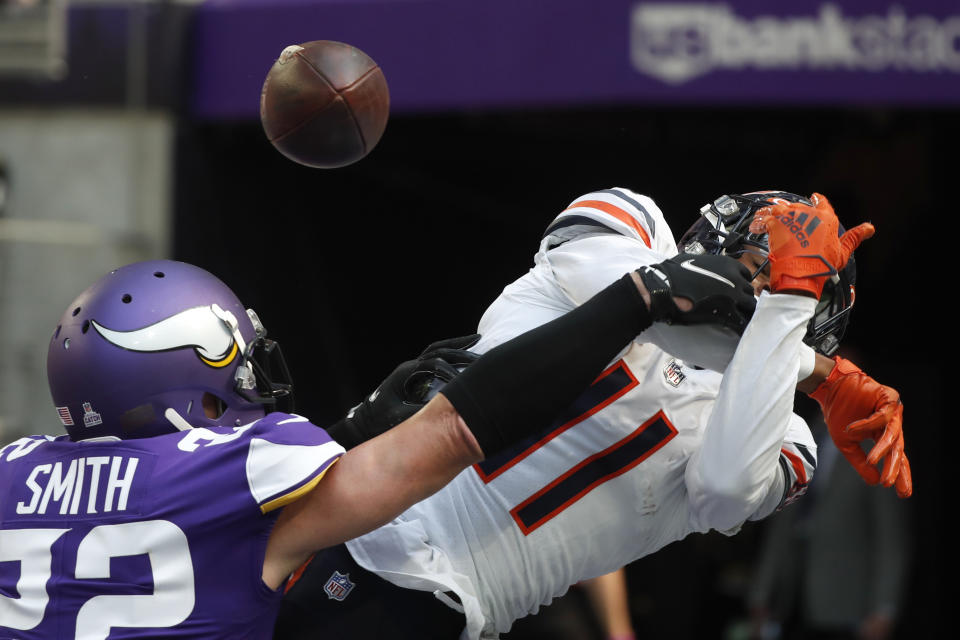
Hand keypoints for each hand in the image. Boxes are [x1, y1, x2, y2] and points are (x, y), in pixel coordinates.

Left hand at [326, 334, 480, 448]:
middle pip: (438, 350)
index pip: (435, 365)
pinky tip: (460, 354)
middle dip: (460, 350)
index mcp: (405, 374)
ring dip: (455, 345)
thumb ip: (421, 414)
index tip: (468, 382)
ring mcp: (410, 368)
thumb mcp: (400, 420)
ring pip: (435, 349)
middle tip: (481, 353)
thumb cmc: (378, 423)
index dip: (453, 372)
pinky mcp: (412, 374)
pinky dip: (448, 352)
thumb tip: (444, 412)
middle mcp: (408, 367)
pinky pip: (433, 356)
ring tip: (475, 339)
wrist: (362, 424)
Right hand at [636, 253, 756, 333]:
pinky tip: (735, 329)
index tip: (734, 291)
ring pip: (750, 306)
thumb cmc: (673, 274)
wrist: (663, 289)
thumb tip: (707, 267)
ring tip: (734, 318)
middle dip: (742, 299)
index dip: (739, 284)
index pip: (745, 275)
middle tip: (733, 306)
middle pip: (749, 292)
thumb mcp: (694, 260)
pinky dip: (740, 326)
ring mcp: (733, 296)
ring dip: (743, 312)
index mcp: (728, 264)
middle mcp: (735, 279)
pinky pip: (742, 322)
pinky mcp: (727, 313)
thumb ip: (707, 264)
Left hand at [753, 193, 873, 297]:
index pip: (822, 202)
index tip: (813, 198)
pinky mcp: (774, 223)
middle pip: (797, 206)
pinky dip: (759, 222)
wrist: (800, 273)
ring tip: (766, 217)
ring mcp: (789, 217)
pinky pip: (763, 218)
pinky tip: (756, 226)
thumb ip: (854, 236)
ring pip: (778, 208)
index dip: (817, 200)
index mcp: (825, 218)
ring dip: (772, 212)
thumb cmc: (821, 264)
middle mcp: (807, 213)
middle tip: (786, 219)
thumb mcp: (842, 251)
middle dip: (791, 211)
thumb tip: (869, 228)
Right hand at [809, 357, 911, 497]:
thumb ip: (860, 463)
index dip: (899, 474)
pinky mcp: (889, 399)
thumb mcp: (846, 444)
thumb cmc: (837, 412)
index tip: (902, 493)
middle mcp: (891, 424)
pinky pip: (882, 416)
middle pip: (898, 449)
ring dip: (882, 450)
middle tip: (889, 483)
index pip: (895, 457)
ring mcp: (892, 411)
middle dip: (894, 467)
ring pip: (892, 435)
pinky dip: (867, 424)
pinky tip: (852, 430)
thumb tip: (874, 482)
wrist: (829, 389)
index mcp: (882, 434)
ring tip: (871, 461)